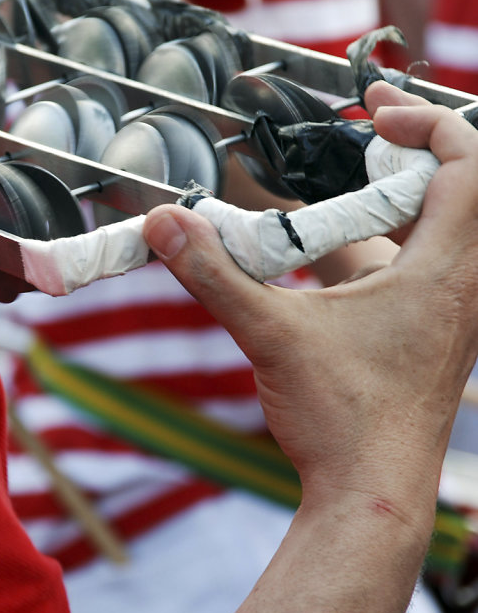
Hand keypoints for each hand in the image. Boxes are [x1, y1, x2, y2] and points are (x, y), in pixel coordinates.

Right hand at [143, 82, 477, 524]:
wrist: (372, 500)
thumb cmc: (344, 423)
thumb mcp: (270, 334)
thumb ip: (214, 274)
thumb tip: (166, 223)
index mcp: (442, 271)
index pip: (467, 164)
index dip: (426, 121)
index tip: (372, 112)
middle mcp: (459, 286)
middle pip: (453, 189)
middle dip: (402, 152)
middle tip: (359, 129)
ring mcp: (448, 314)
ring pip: (428, 231)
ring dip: (380, 205)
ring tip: (323, 193)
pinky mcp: (428, 336)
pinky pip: (409, 270)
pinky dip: (370, 250)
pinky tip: (314, 260)